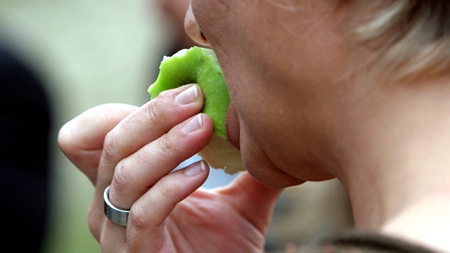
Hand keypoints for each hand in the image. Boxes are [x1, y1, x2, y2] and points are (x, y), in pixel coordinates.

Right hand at [58, 85, 281, 251]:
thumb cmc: (219, 247)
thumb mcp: (237, 201)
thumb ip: (247, 166)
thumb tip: (266, 128)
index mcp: (124, 182)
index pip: (93, 134)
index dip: (123, 110)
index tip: (178, 95)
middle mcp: (109, 203)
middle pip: (112, 143)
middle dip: (154, 114)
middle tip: (195, 97)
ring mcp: (116, 231)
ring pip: (125, 174)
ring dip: (167, 145)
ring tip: (203, 127)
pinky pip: (142, 213)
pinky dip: (171, 187)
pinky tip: (202, 172)